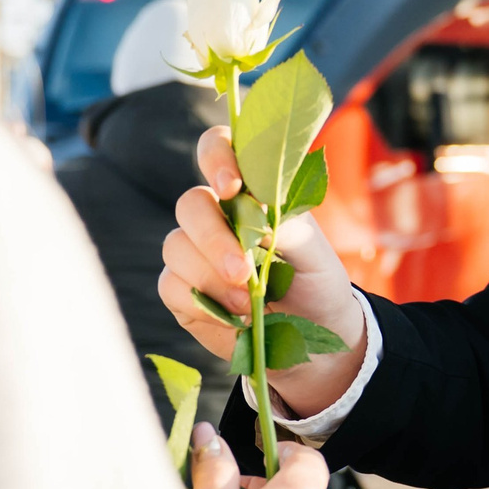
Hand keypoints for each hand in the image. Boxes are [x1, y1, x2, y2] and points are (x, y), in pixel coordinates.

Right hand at [160, 125, 369, 416]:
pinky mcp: (181, 289)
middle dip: (214, 238)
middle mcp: (214, 216)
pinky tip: (232, 317)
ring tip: (248, 305)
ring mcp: (193, 252)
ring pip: (176, 246)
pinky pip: (172, 285)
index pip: (218, 149)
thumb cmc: (315, 283)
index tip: (231, 187)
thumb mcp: (316, 254)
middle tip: (243, 272)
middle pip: (190, 204)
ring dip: (210, 277)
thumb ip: (288, 225)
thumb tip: (253, 209)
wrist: (311, 339)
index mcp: (248, 192)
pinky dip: (201, 302)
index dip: (216, 157)